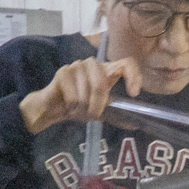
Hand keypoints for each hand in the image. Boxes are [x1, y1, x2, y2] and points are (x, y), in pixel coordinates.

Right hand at [20, 55, 141, 133]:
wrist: (53, 109)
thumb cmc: (78, 107)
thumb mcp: (101, 112)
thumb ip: (117, 115)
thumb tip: (135, 125)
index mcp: (106, 71)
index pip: (126, 63)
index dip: (133, 76)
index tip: (133, 93)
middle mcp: (93, 64)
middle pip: (101, 84)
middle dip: (97, 105)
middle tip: (92, 115)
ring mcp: (78, 65)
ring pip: (86, 91)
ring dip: (82, 108)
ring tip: (77, 110)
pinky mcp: (63, 72)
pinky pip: (73, 95)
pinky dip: (72, 106)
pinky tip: (68, 105)